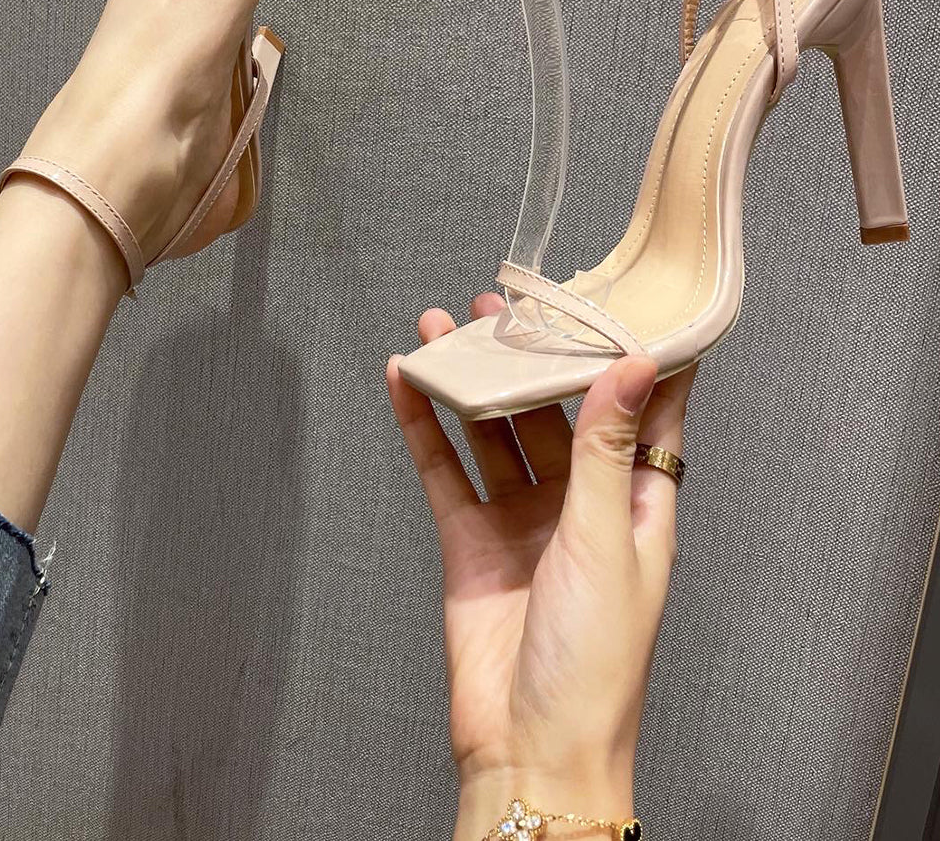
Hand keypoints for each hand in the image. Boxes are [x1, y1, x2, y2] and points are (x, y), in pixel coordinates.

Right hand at [387, 293, 693, 838]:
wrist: (531, 748)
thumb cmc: (595, 662)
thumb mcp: (605, 539)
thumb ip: (605, 448)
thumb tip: (635, 364)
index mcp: (636, 503)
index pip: (643, 415)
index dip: (631, 359)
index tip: (617, 299)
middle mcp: (580, 504)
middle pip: (555, 411)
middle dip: (529, 357)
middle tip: (502, 304)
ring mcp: (522, 520)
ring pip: (494, 431)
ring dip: (471, 382)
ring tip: (443, 326)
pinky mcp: (471, 540)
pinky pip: (445, 469)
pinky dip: (424, 426)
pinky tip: (405, 382)